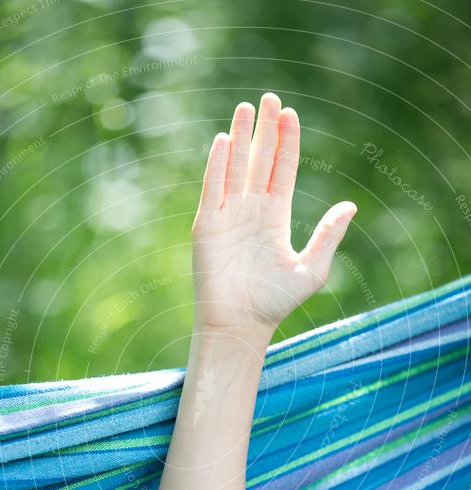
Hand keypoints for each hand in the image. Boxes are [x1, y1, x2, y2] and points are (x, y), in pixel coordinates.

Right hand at [192, 92, 356, 341]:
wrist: (240, 325)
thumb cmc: (275, 303)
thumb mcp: (311, 269)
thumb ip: (328, 236)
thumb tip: (351, 205)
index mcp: (275, 218)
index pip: (282, 171)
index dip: (288, 143)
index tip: (292, 115)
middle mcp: (251, 211)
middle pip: (259, 161)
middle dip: (266, 130)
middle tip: (272, 97)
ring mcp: (227, 216)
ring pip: (235, 167)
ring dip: (241, 137)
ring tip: (248, 107)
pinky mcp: (207, 225)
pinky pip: (213, 188)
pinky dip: (218, 165)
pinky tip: (226, 140)